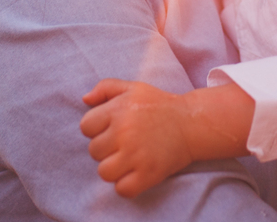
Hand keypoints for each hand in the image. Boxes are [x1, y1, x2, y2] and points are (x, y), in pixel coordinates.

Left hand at [80, 78, 194, 197]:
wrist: (192, 122)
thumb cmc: (159, 105)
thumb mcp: (133, 88)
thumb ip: (105, 87)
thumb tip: (85, 99)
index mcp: (118, 110)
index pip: (86, 127)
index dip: (97, 129)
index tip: (112, 129)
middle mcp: (124, 132)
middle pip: (94, 151)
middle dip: (106, 148)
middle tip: (124, 143)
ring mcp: (136, 154)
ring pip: (104, 172)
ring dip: (114, 168)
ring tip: (128, 159)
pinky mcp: (148, 174)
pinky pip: (122, 189)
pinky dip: (127, 185)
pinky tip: (136, 173)